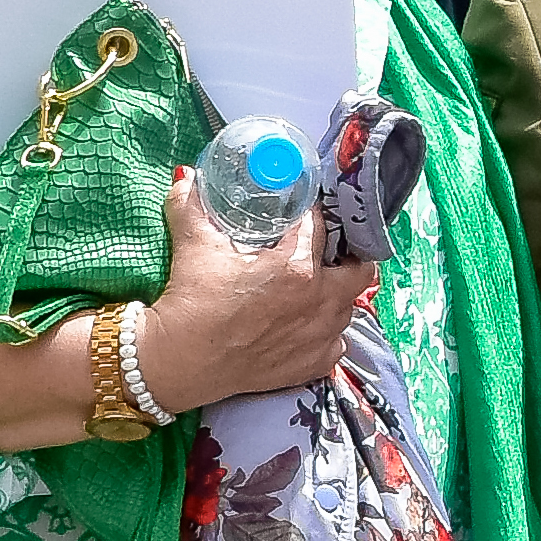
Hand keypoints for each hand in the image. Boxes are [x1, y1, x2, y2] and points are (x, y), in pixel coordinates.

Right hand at [137, 172, 373, 408]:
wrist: (179, 361)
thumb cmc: (191, 300)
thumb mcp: (193, 242)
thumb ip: (192, 202)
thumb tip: (187, 175)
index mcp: (298, 267)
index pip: (319, 225)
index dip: (310, 214)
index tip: (301, 213)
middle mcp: (320, 302)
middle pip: (360, 269)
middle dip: (348, 256)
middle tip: (329, 251)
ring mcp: (320, 337)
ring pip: (349, 307)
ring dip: (337, 294)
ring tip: (314, 287)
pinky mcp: (313, 365)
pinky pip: (336, 343)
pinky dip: (326, 333)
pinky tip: (304, 325)